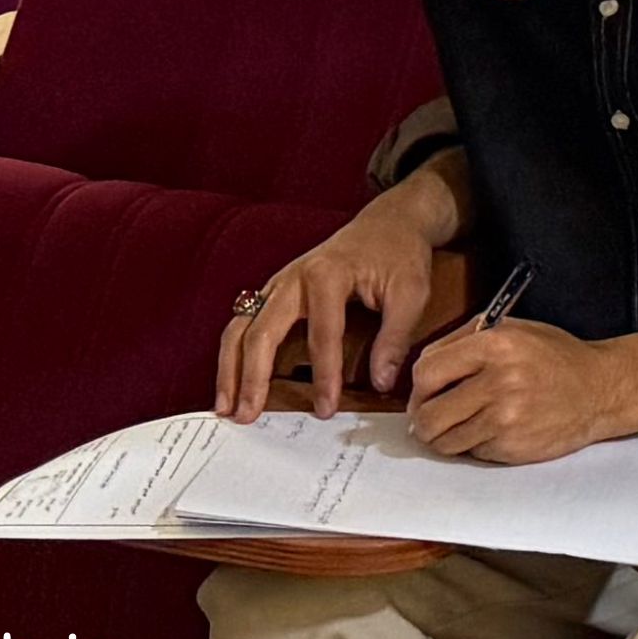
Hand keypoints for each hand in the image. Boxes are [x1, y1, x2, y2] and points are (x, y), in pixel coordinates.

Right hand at [219, 176, 454, 418]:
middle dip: (252, 377)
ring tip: (226, 407)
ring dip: (229, 368)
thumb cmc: (399, 255)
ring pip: (240, 327)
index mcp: (328, 274)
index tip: (325, 409)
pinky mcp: (273, 291)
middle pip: (262, 331)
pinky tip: (232, 382)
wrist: (388, 222)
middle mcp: (293, 278)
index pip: (322, 334)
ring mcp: (278, 283)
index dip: (324, 375)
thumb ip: (395, 338)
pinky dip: (233, 354)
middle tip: (247, 416)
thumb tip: (381, 383)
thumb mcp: (411, 292)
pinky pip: (243, 323)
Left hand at [402, 317, 622, 464]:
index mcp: (496, 346)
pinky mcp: (512, 446)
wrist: (599, 389)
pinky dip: (474, 445)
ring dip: (446, 437)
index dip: (420, 386)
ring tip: (461, 424)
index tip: (425, 391)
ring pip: (444, 441)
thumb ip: (465, 340)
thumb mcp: (513, 329)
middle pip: (428, 415)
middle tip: (432, 416)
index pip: (427, 372)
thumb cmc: (555, 357)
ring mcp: (506, 418)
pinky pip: (471, 453)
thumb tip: (423, 370)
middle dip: (424, 418)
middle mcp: (499, 382)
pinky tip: (492, 430)